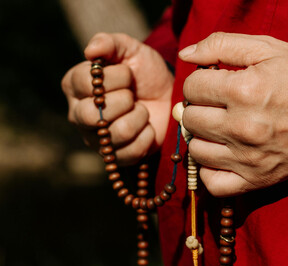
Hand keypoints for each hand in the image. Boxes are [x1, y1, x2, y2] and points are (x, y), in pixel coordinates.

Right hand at [61, 33, 173, 164]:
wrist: (168, 97)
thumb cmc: (145, 74)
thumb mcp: (131, 50)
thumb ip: (110, 43)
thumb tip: (91, 51)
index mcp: (75, 86)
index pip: (84, 84)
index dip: (114, 78)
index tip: (128, 74)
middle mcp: (79, 114)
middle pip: (91, 115)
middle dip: (123, 101)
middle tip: (133, 95)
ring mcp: (96, 139)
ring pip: (116, 134)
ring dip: (139, 118)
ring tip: (142, 110)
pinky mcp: (116, 157)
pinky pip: (131, 152)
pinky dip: (147, 136)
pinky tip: (147, 127)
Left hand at [179, 32, 287, 196]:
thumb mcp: (270, 49)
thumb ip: (222, 44)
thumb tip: (186, 54)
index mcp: (245, 90)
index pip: (192, 87)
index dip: (198, 81)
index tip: (212, 83)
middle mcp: (243, 127)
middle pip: (190, 119)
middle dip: (198, 107)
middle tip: (214, 104)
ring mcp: (249, 158)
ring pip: (197, 150)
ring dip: (202, 137)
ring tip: (218, 128)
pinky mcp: (257, 180)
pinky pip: (213, 184)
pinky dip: (209, 171)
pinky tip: (220, 156)